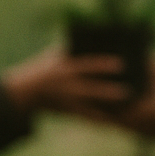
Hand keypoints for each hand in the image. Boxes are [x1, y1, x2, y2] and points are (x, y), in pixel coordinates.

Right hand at [2, 48, 126, 113]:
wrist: (26, 90)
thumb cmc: (44, 66)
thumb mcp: (56, 54)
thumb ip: (72, 46)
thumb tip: (92, 33)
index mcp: (66, 68)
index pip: (88, 65)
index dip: (104, 64)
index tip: (121, 64)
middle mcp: (67, 85)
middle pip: (92, 89)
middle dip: (109, 91)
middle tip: (128, 91)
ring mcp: (67, 100)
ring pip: (91, 107)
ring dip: (107, 108)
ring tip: (125, 110)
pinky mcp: (67, 111)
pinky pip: (85, 117)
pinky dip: (98, 119)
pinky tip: (112, 122)